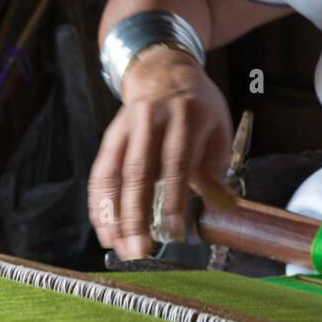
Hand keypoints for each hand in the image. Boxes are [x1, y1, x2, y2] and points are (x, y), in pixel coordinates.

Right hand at [88, 46, 236, 260]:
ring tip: (120, 247)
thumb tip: (222, 206)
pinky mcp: (109, 138)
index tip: (174, 231)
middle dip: (137, 215)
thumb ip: (216, 167)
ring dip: (113, 215)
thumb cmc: (197, 107)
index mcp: (185, 116)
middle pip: (139, 172)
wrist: (162, 71)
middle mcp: (151, 120)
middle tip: (141, 250)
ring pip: (114, 175)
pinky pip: (100, 174)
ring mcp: (125, 129)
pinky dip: (99, 204)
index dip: (174, 198)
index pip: (177, 162)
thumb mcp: (218, 127)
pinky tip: (104, 228)